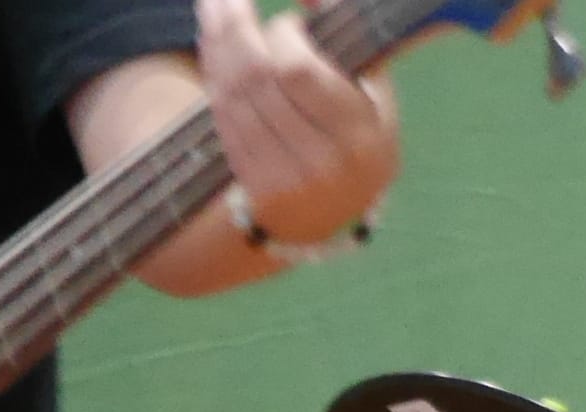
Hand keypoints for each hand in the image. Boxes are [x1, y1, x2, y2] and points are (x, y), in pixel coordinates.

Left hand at [200, 0, 397, 246]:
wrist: (337, 216)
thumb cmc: (362, 142)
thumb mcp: (375, 97)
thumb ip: (350, 42)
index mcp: (359, 136)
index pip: (298, 71)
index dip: (282, 37)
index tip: (287, 23)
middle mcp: (321, 159)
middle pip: (258, 77)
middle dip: (236, 28)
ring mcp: (283, 175)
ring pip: (234, 94)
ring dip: (216, 44)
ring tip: (213, 9)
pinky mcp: (252, 182)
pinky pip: (222, 115)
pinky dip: (212, 74)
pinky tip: (211, 45)